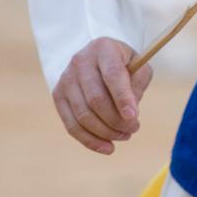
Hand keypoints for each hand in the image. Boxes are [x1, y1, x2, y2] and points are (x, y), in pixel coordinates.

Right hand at [52, 38, 151, 154]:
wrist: (96, 57)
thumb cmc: (123, 63)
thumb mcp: (138, 64)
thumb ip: (138, 83)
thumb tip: (130, 111)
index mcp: (103, 48)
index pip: (112, 75)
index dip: (123, 98)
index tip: (134, 117)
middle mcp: (80, 61)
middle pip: (96, 99)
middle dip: (117, 120)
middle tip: (134, 128)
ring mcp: (66, 79)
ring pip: (83, 115)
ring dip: (106, 132)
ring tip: (125, 135)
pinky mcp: (58, 95)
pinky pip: (72, 125)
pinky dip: (90, 141)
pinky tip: (108, 148)